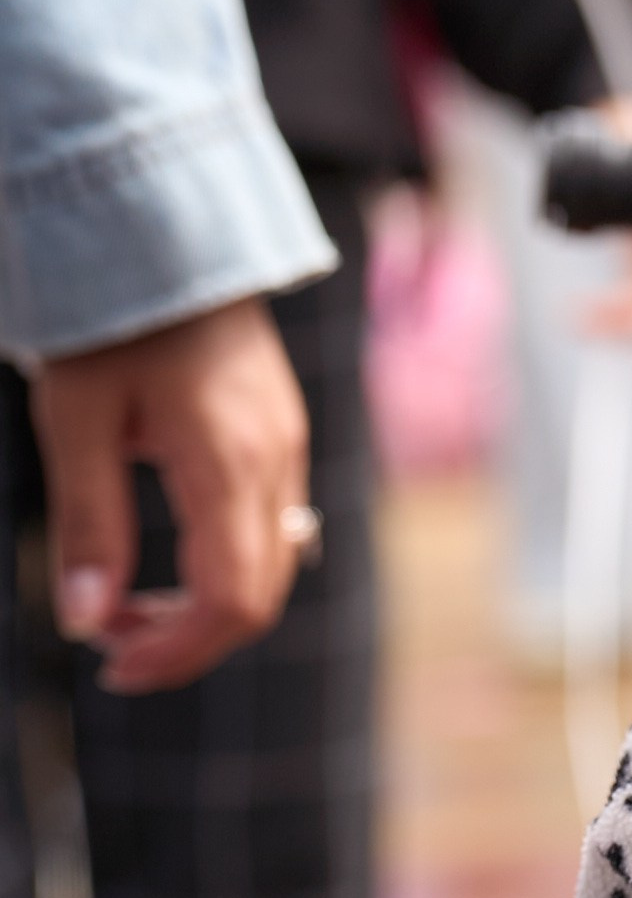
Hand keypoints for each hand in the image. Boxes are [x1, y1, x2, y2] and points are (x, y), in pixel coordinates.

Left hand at [31, 296, 311, 693]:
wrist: (166, 232)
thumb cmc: (114, 320)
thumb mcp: (77, 421)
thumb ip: (88, 525)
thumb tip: (84, 622)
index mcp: (229, 463)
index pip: (231, 601)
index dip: (176, 652)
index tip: (111, 666)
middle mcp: (277, 462)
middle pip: (259, 597)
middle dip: (187, 638)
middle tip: (109, 643)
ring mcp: (288, 448)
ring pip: (271, 567)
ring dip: (205, 607)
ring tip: (128, 607)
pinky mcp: (281, 436)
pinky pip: (272, 529)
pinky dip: (224, 567)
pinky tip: (169, 561)